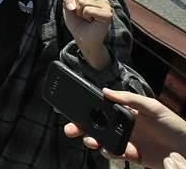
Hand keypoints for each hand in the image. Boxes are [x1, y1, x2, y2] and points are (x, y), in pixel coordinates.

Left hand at [63, 0, 113, 69]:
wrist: (83, 40)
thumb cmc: (78, 24)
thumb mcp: (69, 9)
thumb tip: (74, 1)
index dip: (72, 0)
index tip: (77, 10)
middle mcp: (102, 0)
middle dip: (76, 7)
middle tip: (83, 17)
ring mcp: (106, 6)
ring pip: (83, 2)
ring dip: (81, 13)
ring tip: (88, 19)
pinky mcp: (108, 14)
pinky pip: (88, 9)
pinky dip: (86, 16)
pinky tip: (92, 21)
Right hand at [64, 89, 185, 167]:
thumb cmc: (174, 125)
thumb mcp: (153, 107)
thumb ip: (129, 99)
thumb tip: (105, 91)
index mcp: (127, 111)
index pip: (101, 109)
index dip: (86, 110)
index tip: (73, 111)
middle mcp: (124, 126)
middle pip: (96, 125)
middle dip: (81, 127)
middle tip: (71, 129)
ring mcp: (127, 141)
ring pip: (102, 140)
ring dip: (93, 140)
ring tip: (91, 141)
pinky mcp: (133, 156)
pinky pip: (115, 154)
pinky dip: (111, 153)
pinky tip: (113, 150)